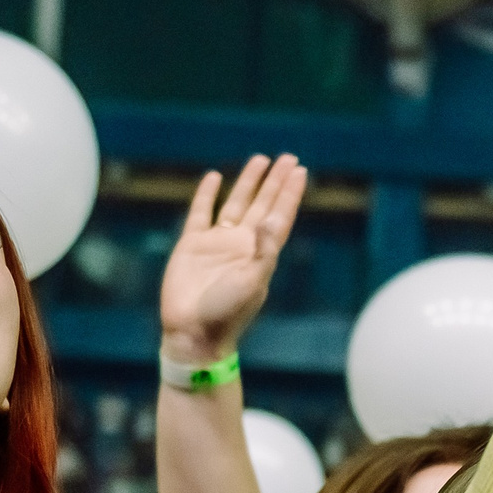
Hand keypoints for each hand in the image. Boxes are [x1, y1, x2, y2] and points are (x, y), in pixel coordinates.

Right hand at [159, 154, 308, 363]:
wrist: (193, 333)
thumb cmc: (227, 313)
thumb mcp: (252, 282)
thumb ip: (265, 251)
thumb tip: (276, 220)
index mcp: (261, 254)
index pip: (280, 215)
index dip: (290, 194)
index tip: (301, 171)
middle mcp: (242, 244)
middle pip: (263, 204)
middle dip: (276, 182)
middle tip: (289, 158)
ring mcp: (217, 243)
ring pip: (237, 204)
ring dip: (249, 183)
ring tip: (261, 160)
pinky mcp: (192, 245)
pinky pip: (200, 213)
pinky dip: (207, 195)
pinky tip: (214, 178)